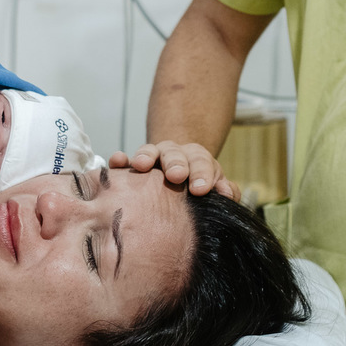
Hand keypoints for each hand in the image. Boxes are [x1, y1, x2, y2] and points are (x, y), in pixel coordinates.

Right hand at [110, 140, 238, 199]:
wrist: (178, 171)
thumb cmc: (196, 183)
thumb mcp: (214, 183)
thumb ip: (224, 189)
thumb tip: (228, 194)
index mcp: (196, 159)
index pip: (201, 162)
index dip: (202, 174)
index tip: (201, 188)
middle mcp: (173, 154)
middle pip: (175, 154)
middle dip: (176, 164)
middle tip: (177, 176)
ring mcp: (152, 158)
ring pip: (149, 151)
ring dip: (145, 156)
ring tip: (141, 164)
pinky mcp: (132, 165)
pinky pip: (124, 160)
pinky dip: (120, 159)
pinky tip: (117, 160)